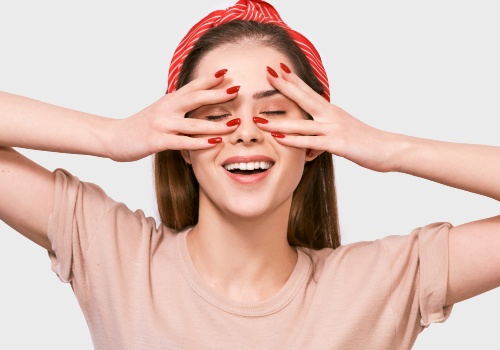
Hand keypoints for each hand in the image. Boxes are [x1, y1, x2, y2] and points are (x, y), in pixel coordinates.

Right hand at [107, 71, 239, 161]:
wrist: (113, 137)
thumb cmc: (139, 126)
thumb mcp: (159, 112)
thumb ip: (177, 107)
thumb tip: (195, 103)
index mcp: (168, 101)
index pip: (191, 86)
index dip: (209, 79)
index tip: (227, 72)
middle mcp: (166, 109)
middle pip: (195, 98)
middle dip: (218, 94)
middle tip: (238, 90)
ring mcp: (162, 124)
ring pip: (194, 123)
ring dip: (216, 124)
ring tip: (235, 124)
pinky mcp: (157, 141)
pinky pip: (183, 142)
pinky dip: (200, 143)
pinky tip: (215, 143)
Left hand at [257, 65, 397, 172]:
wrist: (388, 149)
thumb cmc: (365, 141)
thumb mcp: (343, 130)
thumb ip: (325, 130)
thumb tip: (312, 138)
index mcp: (331, 111)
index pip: (309, 92)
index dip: (293, 80)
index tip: (278, 69)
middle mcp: (331, 115)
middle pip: (304, 98)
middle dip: (284, 86)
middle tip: (267, 74)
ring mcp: (333, 129)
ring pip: (301, 124)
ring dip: (279, 122)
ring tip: (259, 119)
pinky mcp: (337, 144)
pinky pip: (310, 142)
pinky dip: (293, 140)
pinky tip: (279, 139)